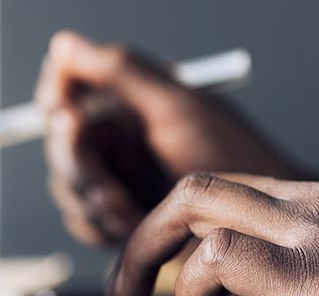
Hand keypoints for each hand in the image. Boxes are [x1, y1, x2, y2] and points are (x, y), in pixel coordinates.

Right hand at [36, 31, 301, 245]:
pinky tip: (132, 227)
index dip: (57, 102)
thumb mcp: (178, 107)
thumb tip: (64, 45)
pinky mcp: (120, 218)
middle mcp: (119, 137)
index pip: (66, 89)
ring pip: (68, 187)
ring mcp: (117, 178)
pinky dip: (101, 227)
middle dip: (78, 165)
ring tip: (128, 208)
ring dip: (92, 202)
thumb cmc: (236, 158)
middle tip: (105, 181)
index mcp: (129, 100)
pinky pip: (84, 223)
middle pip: (61, 143)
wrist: (262, 225)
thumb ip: (120, 71)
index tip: (68, 117)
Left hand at [108, 172, 318, 295]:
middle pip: (198, 188)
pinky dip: (190, 291)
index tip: (164, 269)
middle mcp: (318, 205)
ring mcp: (316, 237)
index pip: (233, 190)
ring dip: (153, 261)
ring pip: (197, 210)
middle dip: (145, 234)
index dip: (184, 226)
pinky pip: (222, 262)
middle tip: (124, 287)